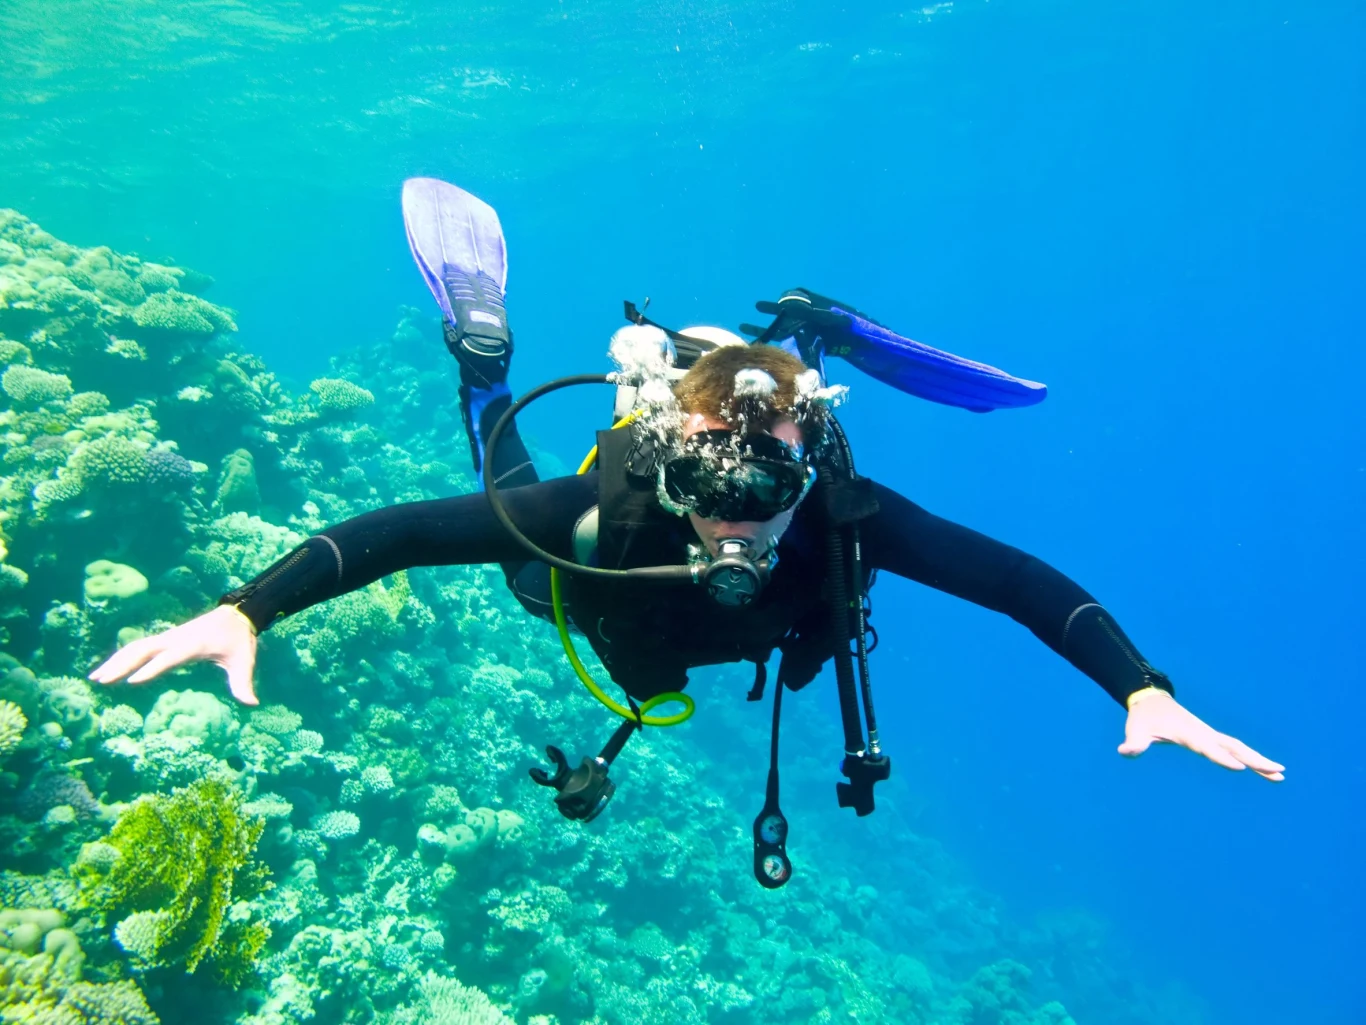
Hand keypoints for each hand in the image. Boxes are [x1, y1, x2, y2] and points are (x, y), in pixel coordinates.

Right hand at [87, 604, 259, 705]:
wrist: (237, 615)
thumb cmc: (239, 641)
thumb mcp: (244, 662)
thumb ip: (243, 684)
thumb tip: (252, 704)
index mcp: (193, 645)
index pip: (168, 659)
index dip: (151, 669)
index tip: (131, 682)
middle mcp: (175, 638)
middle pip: (142, 650)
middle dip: (121, 665)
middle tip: (101, 681)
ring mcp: (168, 636)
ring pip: (136, 647)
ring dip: (115, 660)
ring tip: (95, 677)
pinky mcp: (165, 638)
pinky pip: (139, 646)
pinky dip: (122, 655)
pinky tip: (109, 668)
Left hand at [1119, 689, 1284, 780]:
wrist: (1150, 699)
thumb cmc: (1143, 717)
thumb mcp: (1136, 730)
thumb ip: (1133, 743)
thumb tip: (1124, 752)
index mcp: (1188, 733)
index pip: (1207, 748)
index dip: (1221, 758)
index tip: (1240, 768)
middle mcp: (1204, 733)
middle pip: (1233, 747)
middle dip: (1254, 760)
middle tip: (1277, 772)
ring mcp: (1210, 734)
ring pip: (1239, 747)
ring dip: (1258, 760)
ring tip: (1280, 774)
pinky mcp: (1211, 737)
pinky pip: (1234, 748)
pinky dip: (1250, 757)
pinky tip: (1263, 770)